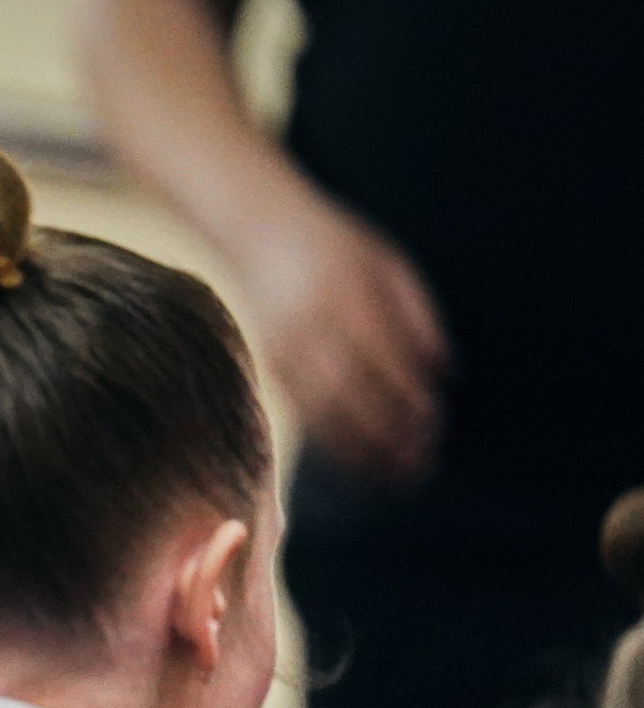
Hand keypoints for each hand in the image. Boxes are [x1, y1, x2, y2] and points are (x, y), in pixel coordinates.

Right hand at [228, 187, 448, 485]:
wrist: (262, 231)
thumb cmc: (339, 247)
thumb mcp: (389, 263)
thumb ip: (419, 315)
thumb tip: (445, 373)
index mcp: (352, 295)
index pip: (387, 361)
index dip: (410, 400)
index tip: (435, 428)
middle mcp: (316, 324)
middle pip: (354, 393)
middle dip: (388, 435)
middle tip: (420, 466)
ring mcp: (288, 346)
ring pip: (324, 409)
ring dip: (360, 449)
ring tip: (392, 476)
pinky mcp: (272, 361)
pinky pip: (303, 408)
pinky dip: (331, 439)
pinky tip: (356, 458)